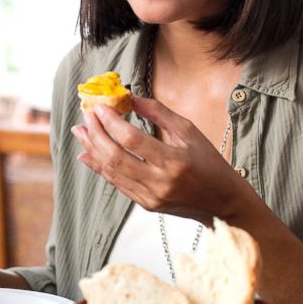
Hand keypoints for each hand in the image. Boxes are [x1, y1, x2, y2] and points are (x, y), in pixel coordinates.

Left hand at [71, 96, 249, 223]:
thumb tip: (132, 97)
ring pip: (112, 172)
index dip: (112, 122)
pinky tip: (88, 154)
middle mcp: (160, 182)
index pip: (133, 140)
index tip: (99, 107)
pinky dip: (100, 168)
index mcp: (175, 162)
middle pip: (116, 157)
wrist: (222, 203)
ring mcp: (151, 197)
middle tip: (85, 116)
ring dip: (93, 150)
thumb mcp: (190, 132)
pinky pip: (117, 184)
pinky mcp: (146, 205)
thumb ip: (160, 114)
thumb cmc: (209, 163)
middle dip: (96, 134)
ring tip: (80, 132)